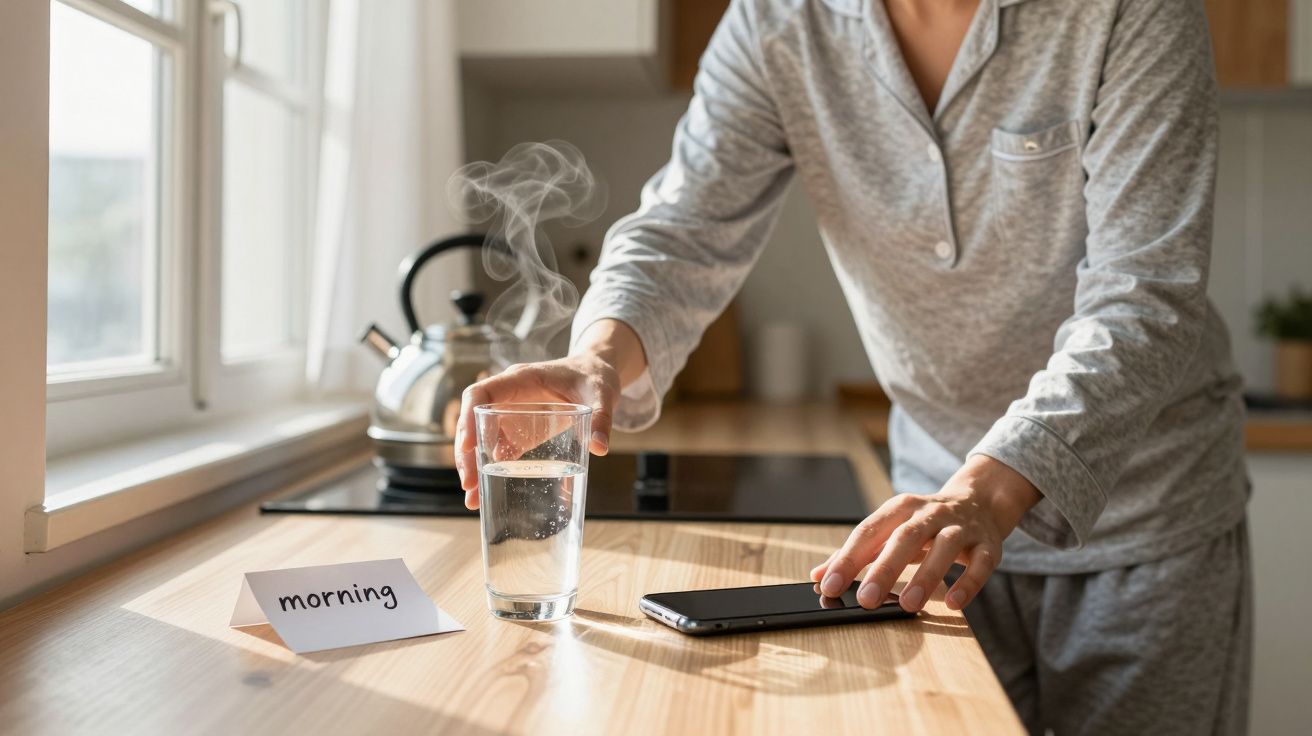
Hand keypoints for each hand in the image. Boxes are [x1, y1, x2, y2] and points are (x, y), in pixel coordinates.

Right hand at [454, 352, 619, 509]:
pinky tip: (486, 492)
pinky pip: (498, 449)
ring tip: (473, 497)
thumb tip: (600, 448)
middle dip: (467, 453)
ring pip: (481, 438)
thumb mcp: (602, 394)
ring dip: (474, 466)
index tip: (467, 445)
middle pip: (474, 421)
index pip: (481, 394)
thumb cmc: (594, 377)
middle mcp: (509, 396)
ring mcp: (511, 414)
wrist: (596, 373)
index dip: (468, 417)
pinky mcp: (520, 430)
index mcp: (520, 379)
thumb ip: (601, 418)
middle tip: (469, 483)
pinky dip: (490, 469)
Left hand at [809, 455, 1040, 612]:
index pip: (868, 531)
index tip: (829, 586)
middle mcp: (929, 513)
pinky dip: (969, 583)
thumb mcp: (890, 529)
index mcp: (900, 508)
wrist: (978, 500)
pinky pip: (981, 563)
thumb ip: (857, 553)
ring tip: (908, 604)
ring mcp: (961, 527)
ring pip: (944, 548)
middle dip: (884, 568)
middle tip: (866, 600)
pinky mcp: (987, 544)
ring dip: (926, 576)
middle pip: (904, 538)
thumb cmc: (924, 523)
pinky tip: (954, 603)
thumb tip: (818, 578)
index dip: (847, 559)